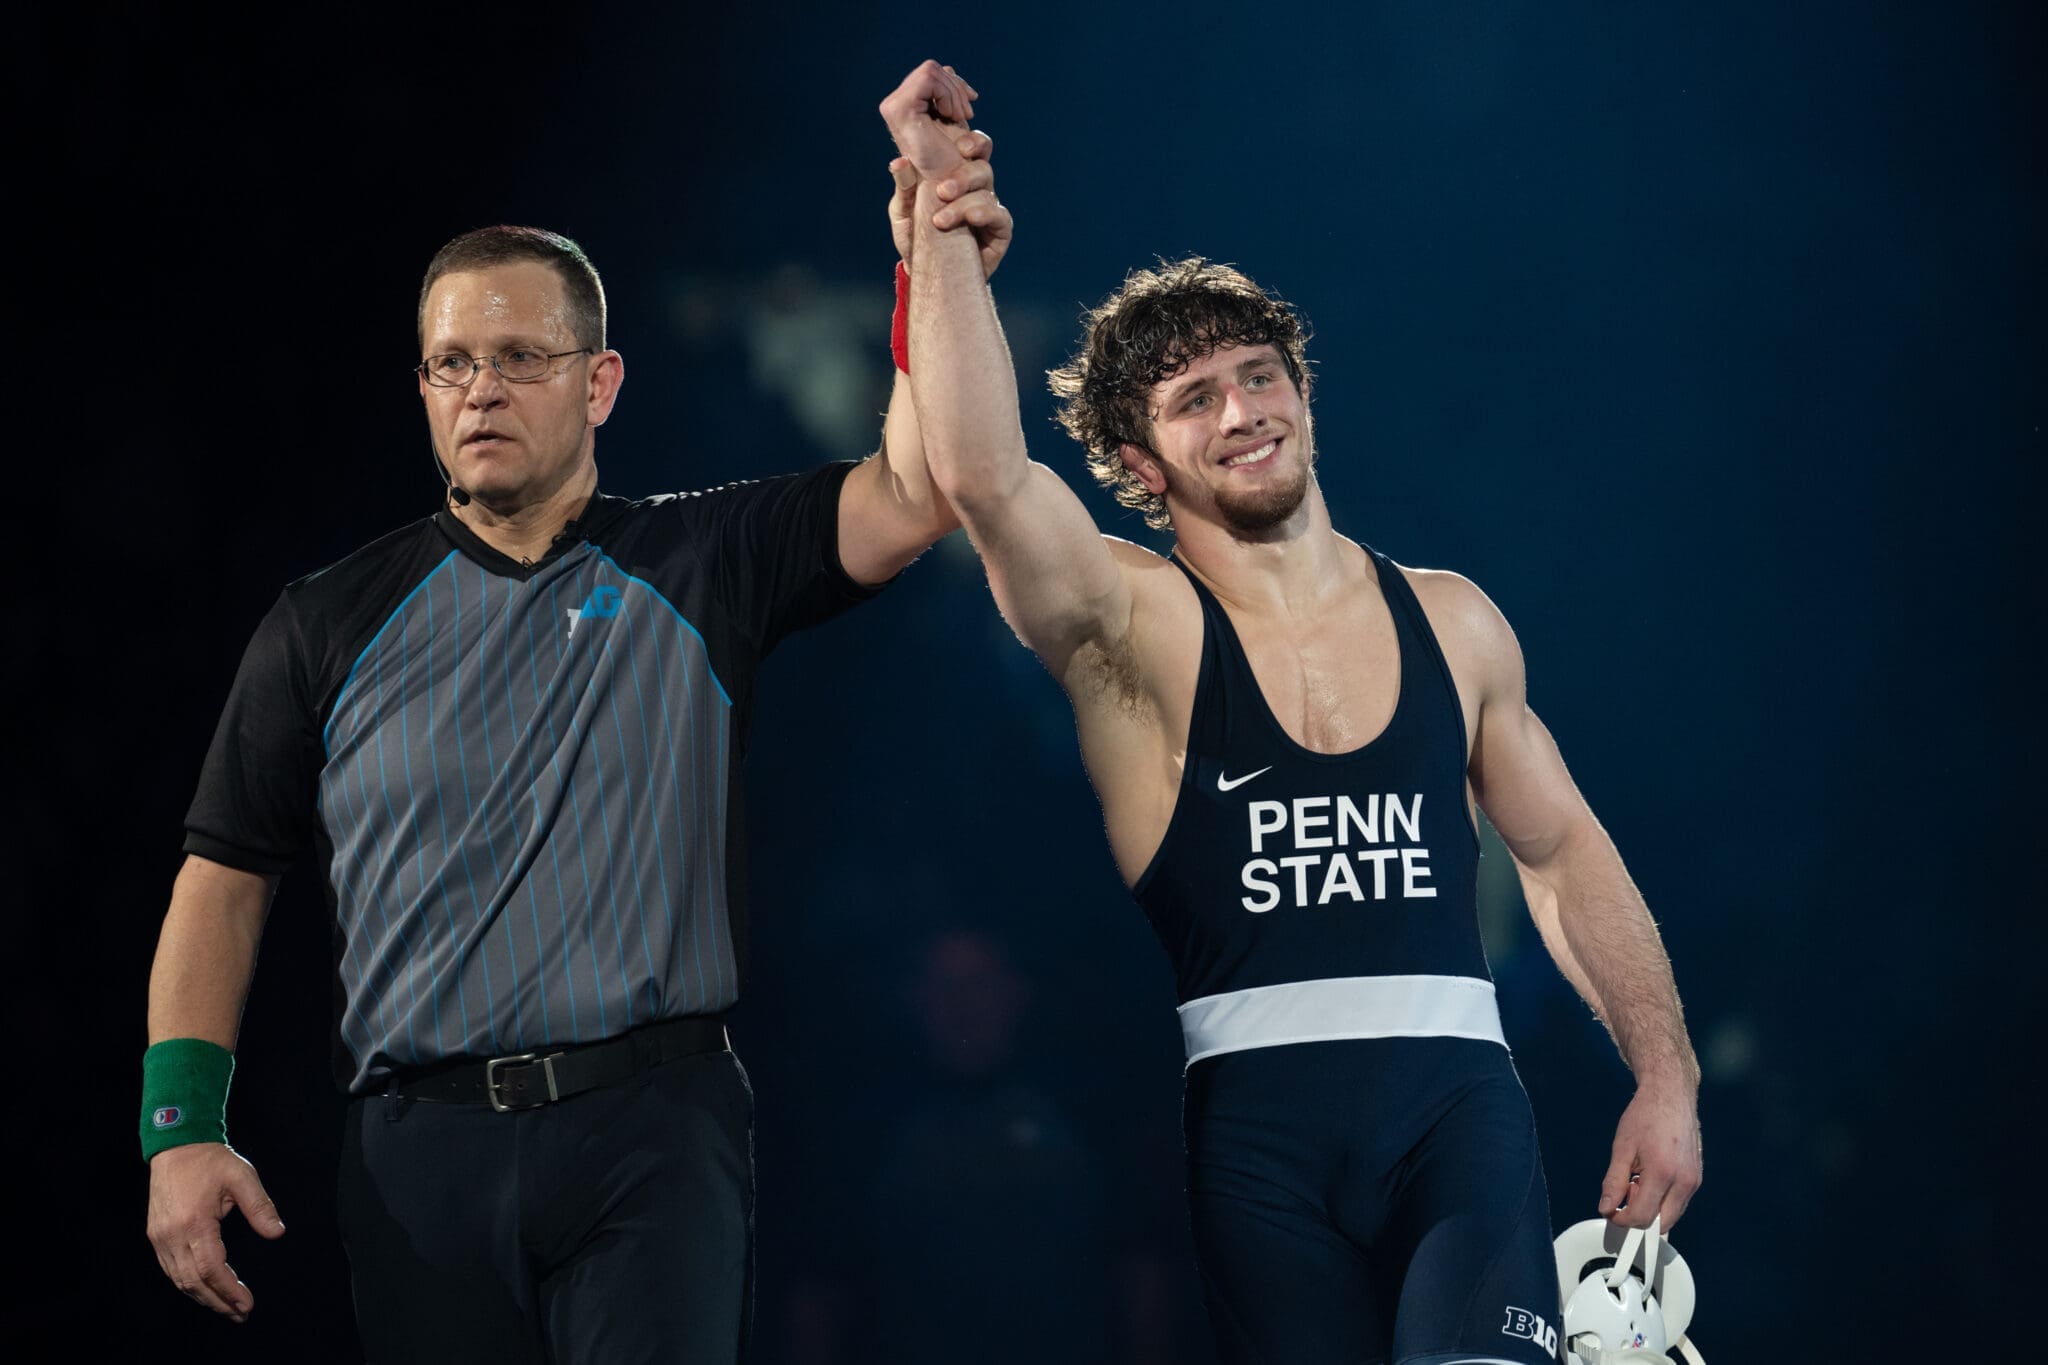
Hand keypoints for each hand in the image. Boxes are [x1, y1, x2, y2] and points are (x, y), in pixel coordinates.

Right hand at [146, 1142, 285, 1321]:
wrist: (177, 1146)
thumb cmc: (210, 1160)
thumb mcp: (242, 1177)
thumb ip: (260, 1206)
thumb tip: (277, 1232)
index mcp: (194, 1223)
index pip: (212, 1269)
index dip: (229, 1290)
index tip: (247, 1304)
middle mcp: (172, 1235)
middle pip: (194, 1282)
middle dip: (218, 1302)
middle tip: (240, 1313)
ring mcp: (160, 1237)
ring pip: (179, 1280)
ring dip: (203, 1297)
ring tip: (226, 1308)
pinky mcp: (156, 1235)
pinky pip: (170, 1269)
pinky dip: (188, 1284)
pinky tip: (204, 1289)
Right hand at [878, 59, 977, 181]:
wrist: (951, 187)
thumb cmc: (956, 160)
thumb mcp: (953, 119)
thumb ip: (948, 94)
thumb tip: (947, 68)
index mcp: (904, 107)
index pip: (930, 74)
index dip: (954, 84)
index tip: (969, 108)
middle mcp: (892, 105)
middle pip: (931, 69)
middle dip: (956, 88)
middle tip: (966, 115)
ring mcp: (893, 107)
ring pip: (931, 71)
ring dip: (955, 95)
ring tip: (960, 119)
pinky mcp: (899, 110)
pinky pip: (929, 79)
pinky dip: (948, 95)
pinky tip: (952, 117)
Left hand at [888, 143, 1012, 279]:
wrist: (927, 277)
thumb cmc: (916, 239)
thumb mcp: (903, 212)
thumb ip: (904, 186)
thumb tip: (899, 162)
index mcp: (956, 175)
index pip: (971, 148)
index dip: (971, 141)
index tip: (960, 147)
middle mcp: (976, 188)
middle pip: (981, 166)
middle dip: (963, 176)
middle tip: (942, 191)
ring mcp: (989, 209)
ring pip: (987, 191)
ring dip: (963, 203)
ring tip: (940, 220)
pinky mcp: (999, 231)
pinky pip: (1000, 216)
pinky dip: (985, 214)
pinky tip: (971, 219)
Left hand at [1599, 1081, 1702, 1230]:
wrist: (1671, 1096)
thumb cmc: (1646, 1116)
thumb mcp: (1622, 1148)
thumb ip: (1613, 1182)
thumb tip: (1606, 1207)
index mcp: (1663, 1173)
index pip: (1642, 1216)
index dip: (1622, 1219)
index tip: (1611, 1212)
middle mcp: (1685, 1181)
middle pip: (1661, 1224)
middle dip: (1639, 1216)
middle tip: (1625, 1193)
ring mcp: (1694, 1181)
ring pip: (1671, 1215)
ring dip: (1651, 1208)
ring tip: (1637, 1180)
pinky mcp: (1697, 1178)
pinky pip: (1679, 1202)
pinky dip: (1662, 1200)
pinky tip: (1649, 1178)